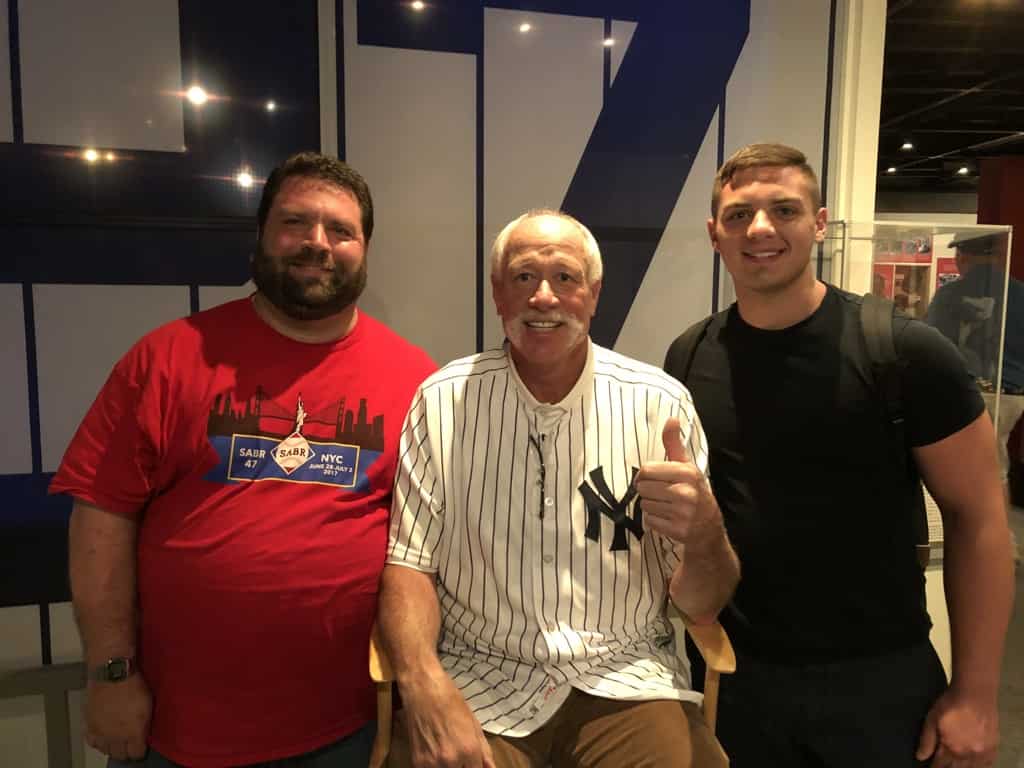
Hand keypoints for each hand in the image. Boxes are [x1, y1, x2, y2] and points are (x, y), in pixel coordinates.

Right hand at [84, 674, 151, 760]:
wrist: (112, 675)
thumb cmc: (132, 685)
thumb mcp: (148, 705)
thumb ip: (145, 724)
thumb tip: (144, 734)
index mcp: (134, 733)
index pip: (136, 753)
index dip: (139, 750)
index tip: (140, 747)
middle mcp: (116, 737)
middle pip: (120, 754)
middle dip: (126, 751)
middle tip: (128, 745)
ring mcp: (101, 732)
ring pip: (105, 750)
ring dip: (112, 747)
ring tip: (116, 740)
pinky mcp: (89, 725)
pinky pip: (92, 741)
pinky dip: (98, 741)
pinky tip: (103, 736)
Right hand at [399, 669, 495, 767]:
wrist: (423, 690)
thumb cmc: (450, 701)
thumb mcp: (474, 724)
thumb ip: (484, 751)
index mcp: (469, 750)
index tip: (471, 763)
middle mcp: (451, 760)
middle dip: (463, 767)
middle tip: (461, 758)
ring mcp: (432, 763)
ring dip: (449, 767)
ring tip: (448, 752)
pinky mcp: (417, 762)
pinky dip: (435, 766)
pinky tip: (437, 755)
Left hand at [635, 417, 721, 544]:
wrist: (709, 527)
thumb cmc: (693, 491)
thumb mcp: (686, 466)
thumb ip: (674, 444)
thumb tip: (671, 418)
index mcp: (687, 473)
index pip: (646, 470)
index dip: (644, 475)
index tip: (651, 479)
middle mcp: (686, 492)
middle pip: (642, 488)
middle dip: (647, 491)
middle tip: (661, 494)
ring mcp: (682, 513)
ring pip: (644, 505)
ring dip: (650, 506)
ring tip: (666, 506)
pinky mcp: (677, 530)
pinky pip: (649, 521)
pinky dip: (653, 520)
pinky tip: (667, 518)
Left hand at [916, 689, 998, 766]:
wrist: (975, 693)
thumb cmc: (950, 704)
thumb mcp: (932, 719)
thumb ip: (926, 740)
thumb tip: (920, 757)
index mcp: (952, 748)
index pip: (941, 765)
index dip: (934, 766)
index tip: (931, 766)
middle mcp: (968, 754)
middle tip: (942, 764)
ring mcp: (982, 751)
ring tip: (955, 764)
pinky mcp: (993, 746)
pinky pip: (987, 763)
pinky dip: (979, 766)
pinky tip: (973, 763)